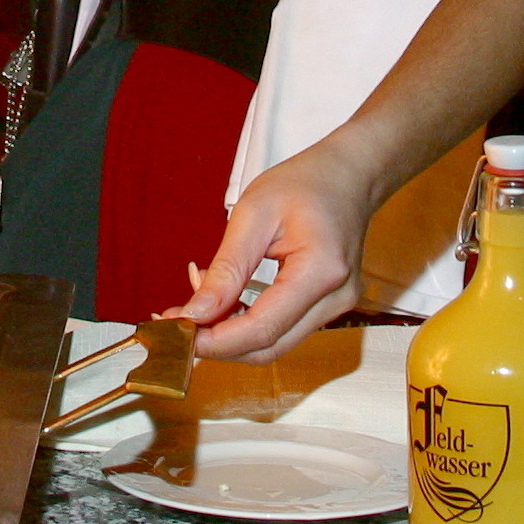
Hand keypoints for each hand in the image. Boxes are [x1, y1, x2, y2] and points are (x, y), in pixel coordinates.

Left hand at [164, 141, 378, 362]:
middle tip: (178, 323)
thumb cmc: (305, 184)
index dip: (215, 340)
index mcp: (321, 271)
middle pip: (268, 347)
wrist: (347, 176)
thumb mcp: (253, 215)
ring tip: (198, 303)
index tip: (177, 332)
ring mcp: (337, 307)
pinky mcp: (328, 307)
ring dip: (231, 334)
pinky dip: (248, 323)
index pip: (262, 328)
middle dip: (218, 344)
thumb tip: (196, 313)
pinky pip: (283, 329)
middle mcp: (336, 298)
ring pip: (275, 344)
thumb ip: (227, 270)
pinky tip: (226, 299)